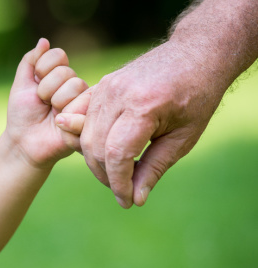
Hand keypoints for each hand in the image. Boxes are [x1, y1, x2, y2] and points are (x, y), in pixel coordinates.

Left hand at [6, 38, 87, 168]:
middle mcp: (73, 85)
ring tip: (53, 115)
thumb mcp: (21, 85)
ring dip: (56, 103)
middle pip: (65, 72)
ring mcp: (83, 101)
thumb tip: (44, 41)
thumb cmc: (22, 115)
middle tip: (42, 104)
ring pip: (75, 86)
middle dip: (46, 90)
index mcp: (59, 75)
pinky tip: (61, 124)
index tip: (34, 86)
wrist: (24, 143)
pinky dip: (67, 116)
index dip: (42, 70)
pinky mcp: (89, 117)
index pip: (58, 55)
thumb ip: (30, 61)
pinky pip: (84, 105)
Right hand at [59, 41, 225, 207]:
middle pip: (95, 147)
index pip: (117, 154)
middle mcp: (118, 94)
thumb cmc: (196, 96)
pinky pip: (82, 117)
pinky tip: (101, 152)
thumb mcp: (183, 138)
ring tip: (116, 173)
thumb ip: (155, 168)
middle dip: (106, 176)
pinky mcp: (101, 85)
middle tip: (124, 190)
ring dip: (96, 161)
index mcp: (144, 106)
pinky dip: (87, 139)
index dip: (119, 183)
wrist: (194, 55)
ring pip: (85, 135)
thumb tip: (135, 199)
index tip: (127, 201)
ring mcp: (105, 87)